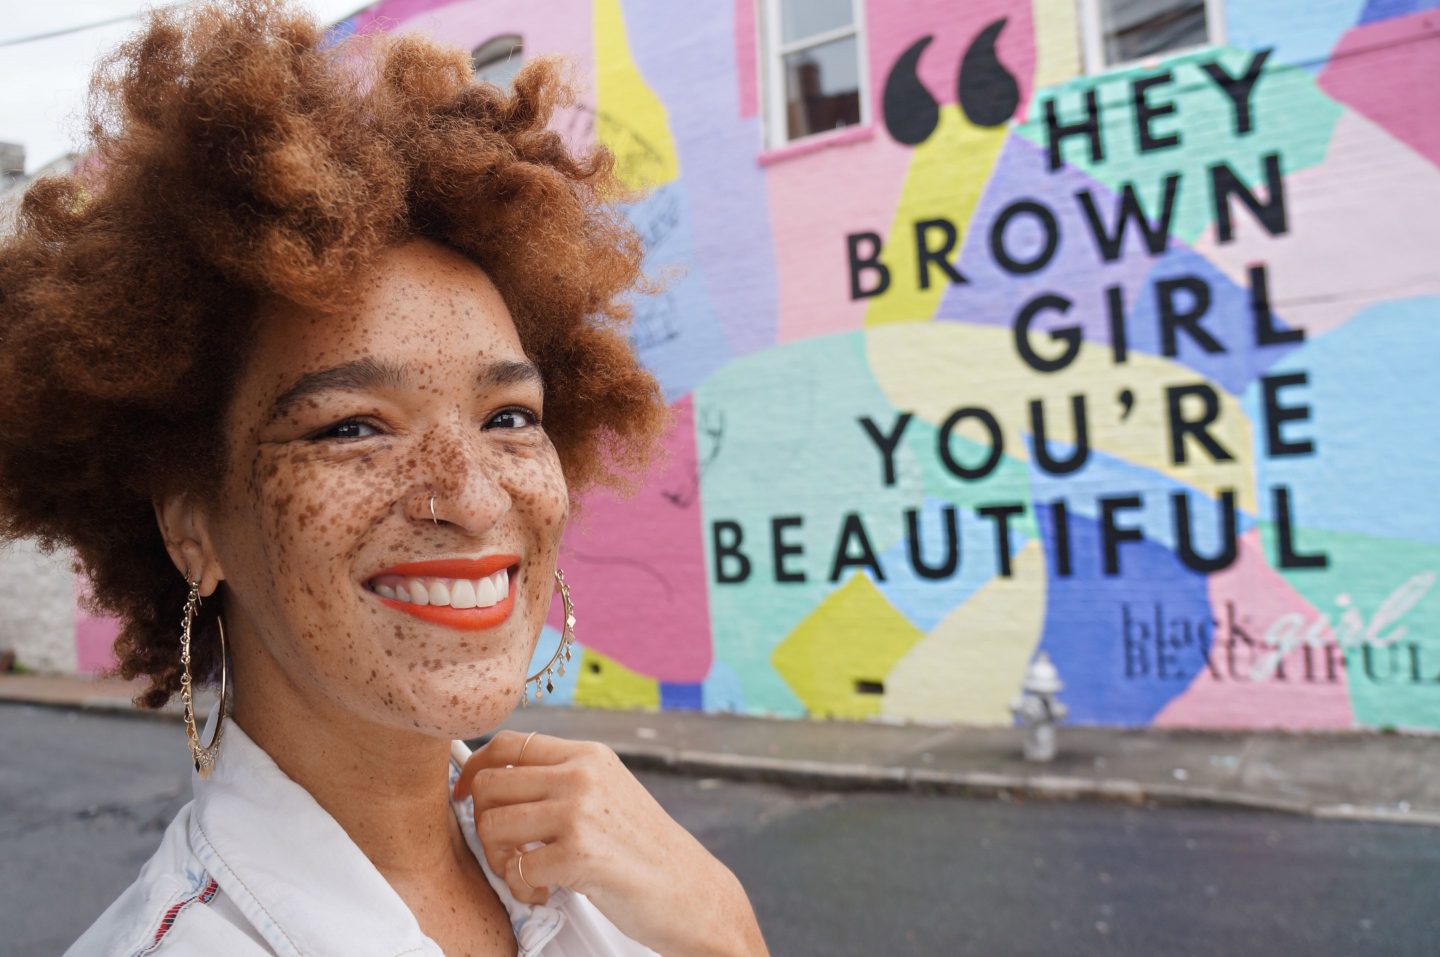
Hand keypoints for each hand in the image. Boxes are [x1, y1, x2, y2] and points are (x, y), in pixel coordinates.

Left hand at [454, 730, 768, 956]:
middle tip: (508, 851)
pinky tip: (548, 893)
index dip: (474, 769)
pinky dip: (523, 891)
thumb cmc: (647, 851)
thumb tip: (497, 783)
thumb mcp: (609, 794)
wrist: (692, 892)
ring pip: (492, 826)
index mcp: (588, 755)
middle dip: (484, 824)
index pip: (508, 743)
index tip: (465, 796)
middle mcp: (582, 775)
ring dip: (500, 861)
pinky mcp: (579, 853)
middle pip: (489, 784)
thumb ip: (562, 782)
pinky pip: (515, 870)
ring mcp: (579, 811)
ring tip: (529, 876)